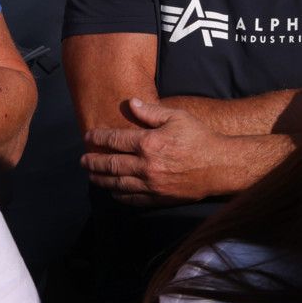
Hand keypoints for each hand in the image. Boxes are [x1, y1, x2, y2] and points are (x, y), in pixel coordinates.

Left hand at [81, 97, 218, 204]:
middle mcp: (146, 166)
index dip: (98, 138)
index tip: (87, 137)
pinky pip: (132, 198)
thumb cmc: (200, 138)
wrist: (219, 166)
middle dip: (93, 162)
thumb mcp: (177, 117)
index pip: (115, 140)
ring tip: (91, 176)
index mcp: (149, 143)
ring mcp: (151, 184)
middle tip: (82, 160)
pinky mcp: (159, 198)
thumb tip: (130, 103)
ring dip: (101, 180)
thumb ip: (151, 112)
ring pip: (118, 184)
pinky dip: (119, 195)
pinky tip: (113, 191)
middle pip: (111, 164)